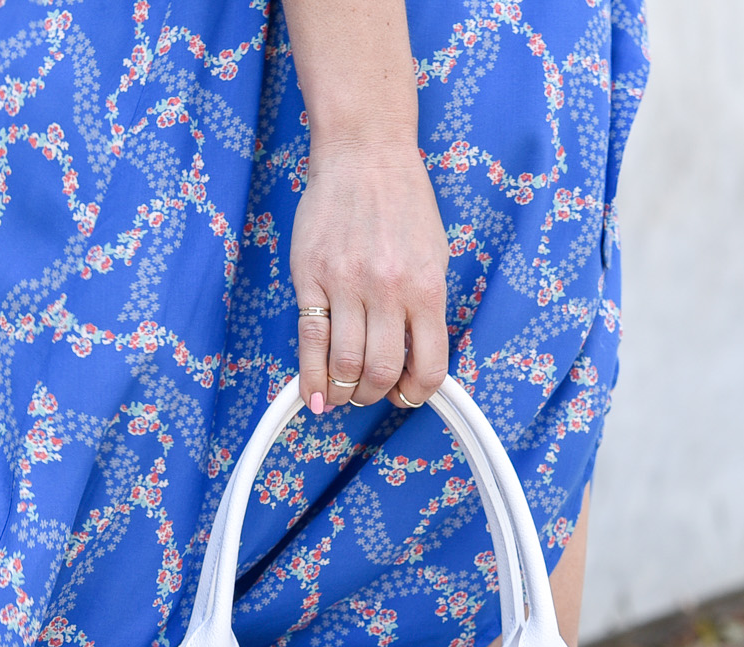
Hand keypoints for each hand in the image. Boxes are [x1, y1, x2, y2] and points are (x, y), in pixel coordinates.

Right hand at [291, 145, 449, 414]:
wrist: (364, 153)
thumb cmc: (401, 202)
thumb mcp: (433, 255)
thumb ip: (426, 308)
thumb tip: (413, 358)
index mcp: (426, 286)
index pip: (428, 366)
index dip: (416, 394)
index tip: (406, 394)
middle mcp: (388, 289)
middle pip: (380, 372)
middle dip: (375, 395)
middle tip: (370, 391)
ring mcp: (346, 284)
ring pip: (344, 365)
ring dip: (343, 392)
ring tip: (343, 390)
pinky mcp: (310, 278)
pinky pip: (310, 342)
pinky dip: (310, 380)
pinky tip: (313, 394)